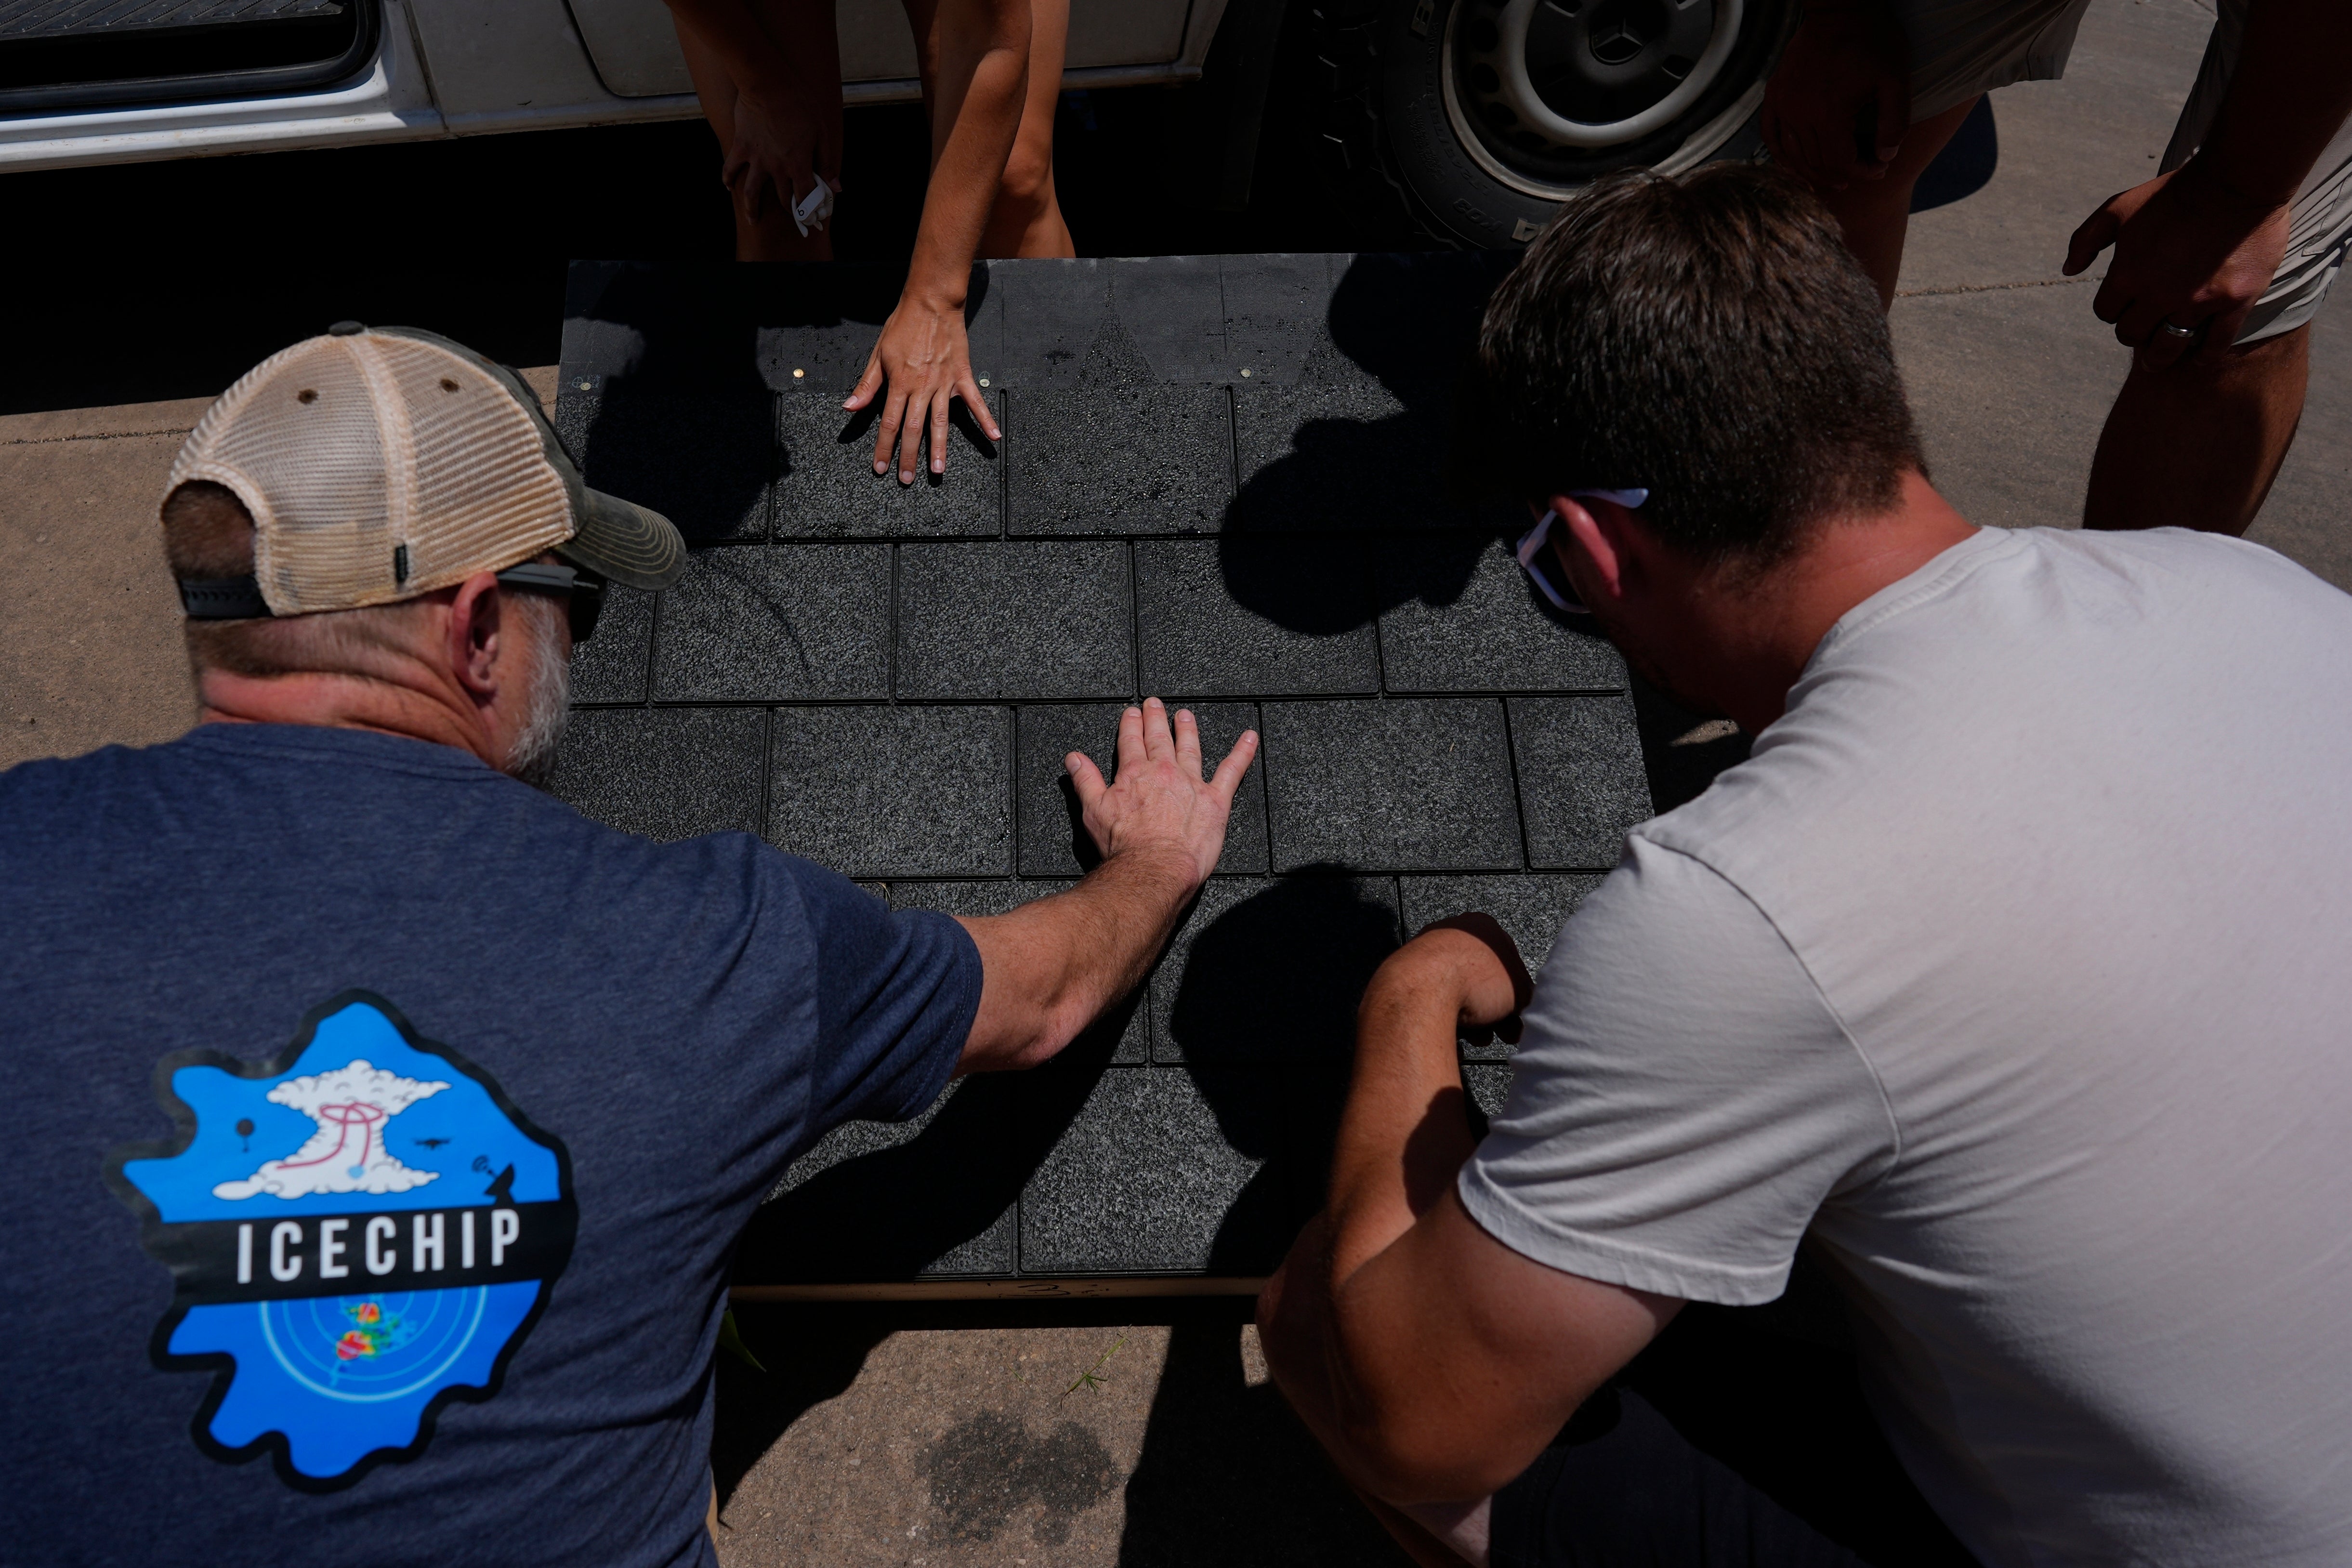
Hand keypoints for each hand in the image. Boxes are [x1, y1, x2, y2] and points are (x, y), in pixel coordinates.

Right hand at [722, 86, 837, 227]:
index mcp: (798, 164)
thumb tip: (835, 187)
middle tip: (793, 216)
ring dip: (752, 208)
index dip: (811, 211)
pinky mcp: (741, 147)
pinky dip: (728, 179)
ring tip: (754, 219)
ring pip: (751, 192)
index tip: (814, 219)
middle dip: (790, 210)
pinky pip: (731, 168)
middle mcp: (776, 167)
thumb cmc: (799, 103)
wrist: (767, 82)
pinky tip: (729, 187)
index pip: (805, 197)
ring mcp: (756, 159)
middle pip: (782, 197)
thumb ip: (826, 161)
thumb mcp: (821, 131)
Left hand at [844, 291, 1000, 480]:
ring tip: (938, 471)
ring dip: (939, 448)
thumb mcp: (879, 353)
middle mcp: (922, 387)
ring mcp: (944, 383)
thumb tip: (850, 407)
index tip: (880, 467)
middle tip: (907, 479)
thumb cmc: (902, 325)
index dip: (883, 447)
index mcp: (899, 383)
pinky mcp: (962, 376)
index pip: (889, 423)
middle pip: (914, 429)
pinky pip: (974, 401)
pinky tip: (993, 437)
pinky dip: (985, 419)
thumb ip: (867, 384)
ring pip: (941, 422)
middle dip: (909, 457)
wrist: (931, 302)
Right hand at [1066, 698, 1259, 888]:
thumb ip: (1084, 780)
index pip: (1131, 741)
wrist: (1154, 868)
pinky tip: (1250, 738)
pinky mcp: (1216, 800)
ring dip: (1187, 729)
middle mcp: (1164, 771)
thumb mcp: (1093, 810)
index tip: (1132, 712)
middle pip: (1159, 738)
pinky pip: (1232, 771)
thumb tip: (1073, 757)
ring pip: (1190, 747)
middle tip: (1155, 703)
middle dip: (1156, 718)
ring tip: (1185, 715)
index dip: (1131, 724)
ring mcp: (1191, 783)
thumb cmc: (1124, 847)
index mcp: (1134, 773)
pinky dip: (1243, 752)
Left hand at [1375, 924, 1526, 1038]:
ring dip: (1472, 1021)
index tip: (1518, 1021)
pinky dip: (1444, 1020)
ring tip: (1476, 1039)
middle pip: (1482, 980)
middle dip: (1494, 1013)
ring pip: (1458, 993)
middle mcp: (1452, 933)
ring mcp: (1426, 953)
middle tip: (1501, 1035)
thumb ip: (1526, 996)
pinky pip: (1432, 1001)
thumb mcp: (1519, 990)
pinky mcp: (1407, 976)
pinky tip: (1453, 1039)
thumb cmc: (1476, 981)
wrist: (1421, 991)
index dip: (1517, 997)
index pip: (1509, 964)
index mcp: (1482, 926)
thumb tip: (1520, 1007)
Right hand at [1760, 1, 1909, 189]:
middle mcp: (1800, 114)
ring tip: (1833, 176)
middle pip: (1817, 162)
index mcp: (1829, 113)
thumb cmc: (1871, 39)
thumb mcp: (1896, 79)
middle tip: (1861, 172)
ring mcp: (1783, 104)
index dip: (1862, 172)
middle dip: (1842, 173)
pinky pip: (1770, 135)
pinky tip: (1794, 166)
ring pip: (1793, 154)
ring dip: (1814, 171)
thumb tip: (1886, 156)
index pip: (1841, 161)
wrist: (1839, 8)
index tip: (1878, 169)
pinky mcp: (1774, 95)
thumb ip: (1894, 121)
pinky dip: (1781, 155)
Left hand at [2064, 162, 2291, 368]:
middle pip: (2133, 334)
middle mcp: (2159, 295)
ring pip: (2168, 347)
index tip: (2124, 302)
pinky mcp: (2235, 302)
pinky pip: (2216, 345)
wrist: (2238, 180)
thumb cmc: (2174, 193)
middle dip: (2133, 330)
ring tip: (2161, 357)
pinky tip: (2200, 355)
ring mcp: (2198, 302)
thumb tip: (2068, 270)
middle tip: (2143, 325)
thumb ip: (2086, 239)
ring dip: (2161, 354)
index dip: (2112, 308)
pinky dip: (2204, 354)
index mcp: (2128, 275)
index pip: (2106, 313)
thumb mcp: (2118, 208)